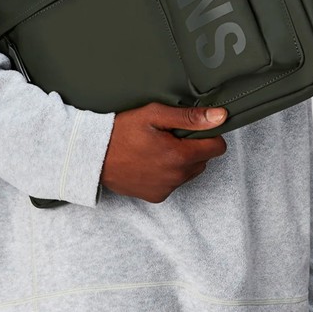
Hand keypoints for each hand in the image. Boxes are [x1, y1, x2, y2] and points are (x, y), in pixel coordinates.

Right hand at [100, 101, 227, 202]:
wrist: (92, 155)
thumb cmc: (121, 131)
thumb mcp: (154, 114)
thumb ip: (189, 117)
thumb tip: (220, 117)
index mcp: (180, 156)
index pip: (217, 147)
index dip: (208, 135)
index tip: (191, 129)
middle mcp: (176, 177)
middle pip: (203, 160)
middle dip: (192, 148)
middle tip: (168, 136)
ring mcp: (166, 189)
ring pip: (189, 172)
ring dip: (180, 161)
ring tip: (156, 149)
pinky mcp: (156, 196)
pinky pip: (173, 183)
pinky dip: (167, 173)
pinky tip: (149, 162)